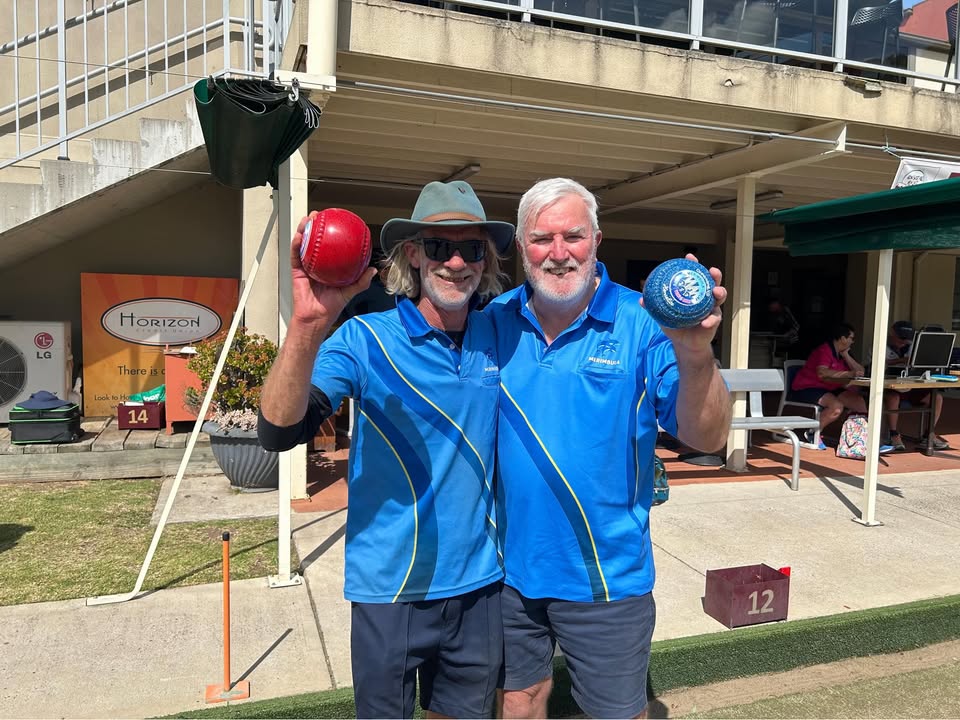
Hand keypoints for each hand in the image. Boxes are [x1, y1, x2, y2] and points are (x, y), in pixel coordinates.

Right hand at [290, 211, 376, 325]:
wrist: (316, 318)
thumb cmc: (331, 307)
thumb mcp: (349, 292)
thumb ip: (361, 282)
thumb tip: (373, 270)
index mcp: (328, 266)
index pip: (329, 246)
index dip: (330, 233)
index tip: (334, 221)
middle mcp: (316, 263)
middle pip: (314, 240)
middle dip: (315, 226)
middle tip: (319, 215)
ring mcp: (305, 266)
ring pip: (303, 244)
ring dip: (304, 230)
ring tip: (307, 219)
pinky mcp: (297, 271)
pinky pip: (296, 256)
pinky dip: (297, 245)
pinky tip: (299, 236)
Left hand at [642, 253, 725, 357]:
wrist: (684, 343)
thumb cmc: (675, 325)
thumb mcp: (663, 316)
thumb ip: (654, 307)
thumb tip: (642, 299)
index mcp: (693, 293)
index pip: (694, 276)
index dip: (694, 265)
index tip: (690, 257)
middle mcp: (704, 298)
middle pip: (712, 282)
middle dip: (714, 275)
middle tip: (712, 271)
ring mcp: (711, 309)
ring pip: (719, 297)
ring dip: (719, 292)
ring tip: (716, 292)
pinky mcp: (714, 321)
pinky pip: (714, 319)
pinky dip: (711, 320)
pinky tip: (706, 321)